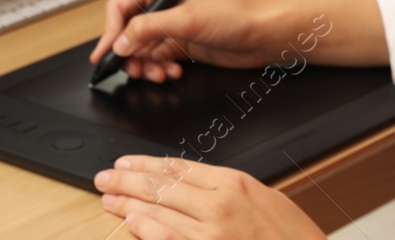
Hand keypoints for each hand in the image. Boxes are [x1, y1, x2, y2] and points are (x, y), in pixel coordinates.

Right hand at [90, 0, 296, 81]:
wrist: (264, 34)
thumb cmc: (236, 14)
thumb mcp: (187, 20)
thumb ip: (149, 30)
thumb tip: (120, 43)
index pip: (120, 7)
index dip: (111, 32)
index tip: (106, 55)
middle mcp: (161, 2)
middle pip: (126, 32)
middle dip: (130, 54)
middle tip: (135, 70)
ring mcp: (169, 24)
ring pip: (139, 50)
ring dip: (145, 65)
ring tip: (159, 73)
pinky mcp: (178, 43)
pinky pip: (155, 59)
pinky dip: (158, 69)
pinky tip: (172, 71)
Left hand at [95, 155, 326, 239]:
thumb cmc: (289, 233)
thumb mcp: (259, 196)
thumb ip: (221, 188)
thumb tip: (183, 184)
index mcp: (233, 183)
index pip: (176, 168)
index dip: (145, 163)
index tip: (125, 162)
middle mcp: (219, 206)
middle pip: (162, 186)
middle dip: (128, 180)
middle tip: (105, 177)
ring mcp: (212, 234)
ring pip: (160, 212)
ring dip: (129, 204)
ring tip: (109, 197)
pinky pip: (171, 239)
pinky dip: (148, 230)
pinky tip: (132, 223)